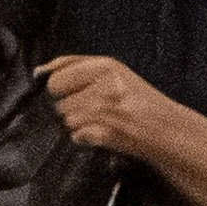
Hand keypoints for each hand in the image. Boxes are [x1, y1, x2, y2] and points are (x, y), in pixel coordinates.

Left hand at [39, 55, 182, 161]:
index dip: (62, 90)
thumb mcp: (112, 71)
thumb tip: (39, 71)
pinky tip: (102, 135)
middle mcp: (104, 84)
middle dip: (70, 109)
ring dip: (79, 126)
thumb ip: (75, 65)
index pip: (56, 78)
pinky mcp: (107, 133)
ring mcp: (106, 110)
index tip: (77, 94)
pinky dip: (86, 139)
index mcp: (105, 65)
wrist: (167, 130)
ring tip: (101, 123)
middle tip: (92, 111)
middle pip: (59, 102)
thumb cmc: (138, 100)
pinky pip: (77, 137)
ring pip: (67, 121)